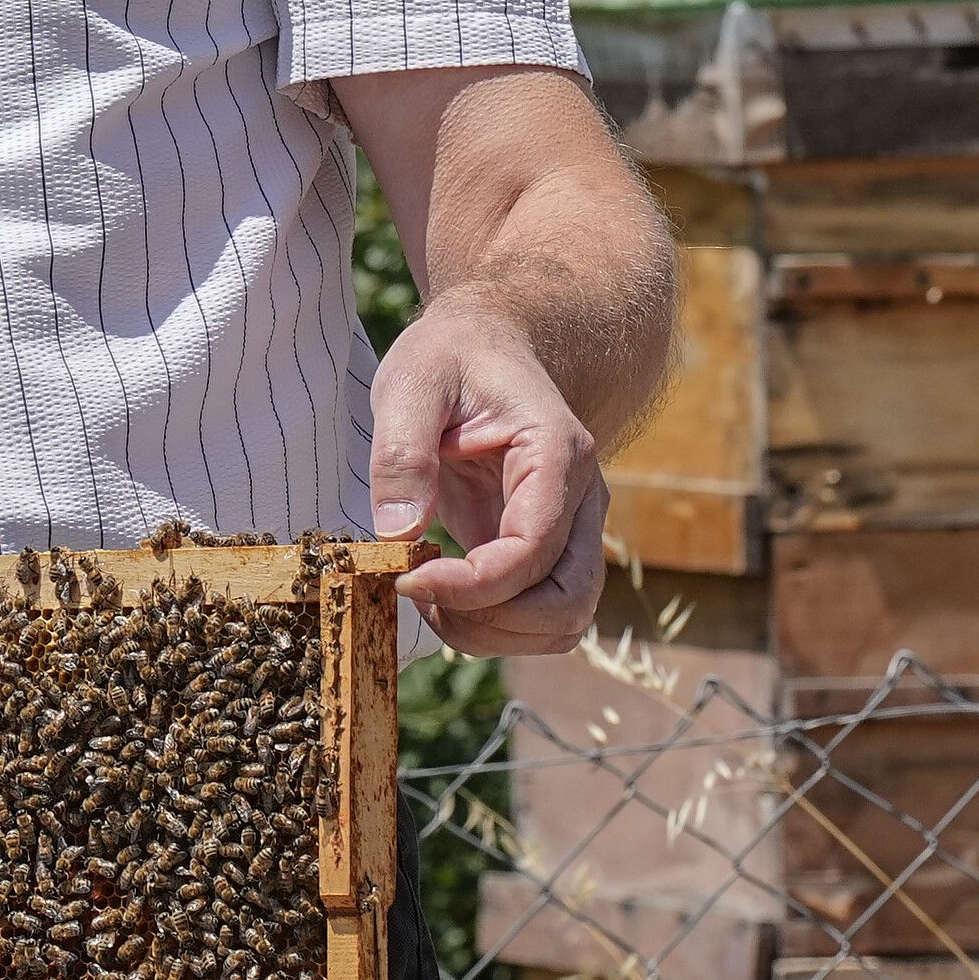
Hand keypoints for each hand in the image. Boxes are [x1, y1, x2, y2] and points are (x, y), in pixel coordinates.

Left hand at [369, 287, 607, 656]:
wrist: (487, 346)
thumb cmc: (451, 358)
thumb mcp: (412, 382)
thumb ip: (403, 452)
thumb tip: (398, 533)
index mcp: (557, 453)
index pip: (533, 549)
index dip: (473, 586)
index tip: (406, 578)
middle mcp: (581, 500)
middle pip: (567, 603)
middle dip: (490, 621)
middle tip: (417, 590)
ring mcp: (570, 530)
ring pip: (562, 621)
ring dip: (493, 633)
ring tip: (426, 593)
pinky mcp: (547, 551)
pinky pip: (539, 616)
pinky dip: (493, 627)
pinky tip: (441, 593)